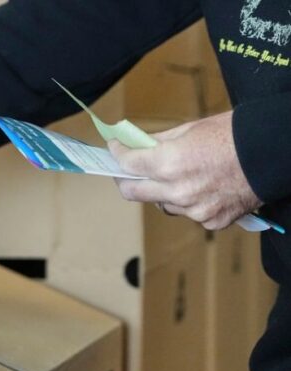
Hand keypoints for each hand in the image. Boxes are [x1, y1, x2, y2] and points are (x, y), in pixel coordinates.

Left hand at [110, 111, 261, 230]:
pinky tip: (202, 187)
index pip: (127, 165)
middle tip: (125, 170)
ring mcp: (194, 210)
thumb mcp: (191, 129)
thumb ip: (159, 142)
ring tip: (176, 176)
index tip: (115, 149)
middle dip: (124, 179)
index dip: (117, 154)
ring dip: (160, 192)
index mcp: (170, 163)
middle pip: (132, 192)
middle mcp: (178, 191)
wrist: (274, 153)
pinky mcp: (211, 222)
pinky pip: (187, 213)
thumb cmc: (235, 135)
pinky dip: (188, 202)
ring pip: (161, 204)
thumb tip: (137, 145)